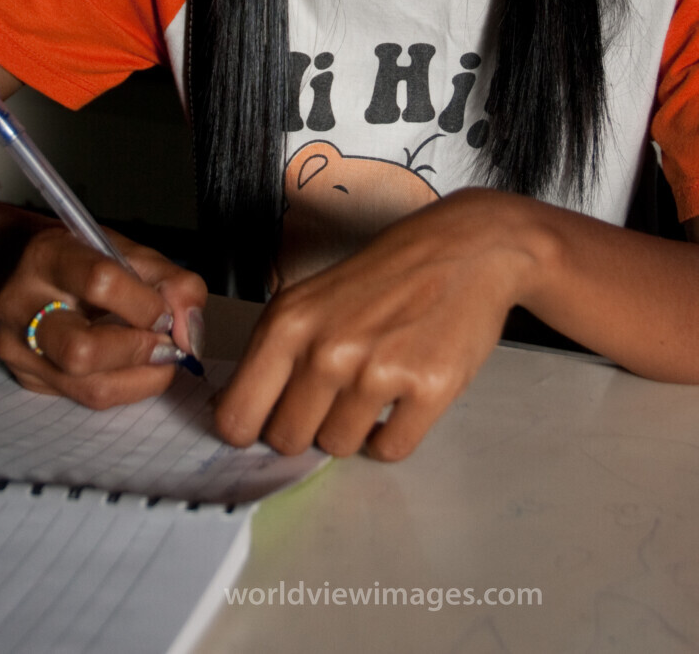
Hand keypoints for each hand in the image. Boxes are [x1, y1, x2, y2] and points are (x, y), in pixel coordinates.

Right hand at [0, 225, 206, 407]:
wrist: (32, 272)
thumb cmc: (88, 260)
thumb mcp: (132, 253)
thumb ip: (173, 284)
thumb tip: (190, 335)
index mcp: (49, 256)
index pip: (100, 282)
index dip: (145, 304)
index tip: (166, 312)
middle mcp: (21, 304)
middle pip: (82, 350)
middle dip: (139, 351)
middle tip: (165, 342)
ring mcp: (19, 348)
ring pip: (88, 386)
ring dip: (141, 376)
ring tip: (157, 356)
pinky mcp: (29, 379)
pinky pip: (87, 399)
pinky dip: (126, 386)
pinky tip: (133, 365)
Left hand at [213, 189, 535, 460]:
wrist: (463, 249)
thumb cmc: (384, 275)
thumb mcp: (310, 299)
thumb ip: (273, 354)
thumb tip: (236, 414)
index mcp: (288, 324)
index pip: (236, 417)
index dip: (250, 428)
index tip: (268, 420)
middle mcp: (326, 351)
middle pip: (287, 440)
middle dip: (307, 427)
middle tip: (333, 395)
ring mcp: (377, 373)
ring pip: (339, 447)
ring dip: (354, 428)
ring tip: (374, 383)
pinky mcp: (427, 390)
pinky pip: (391, 450)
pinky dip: (394, 434)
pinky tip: (402, 397)